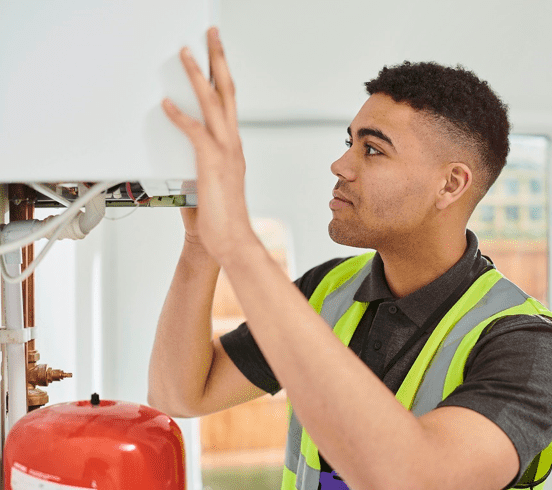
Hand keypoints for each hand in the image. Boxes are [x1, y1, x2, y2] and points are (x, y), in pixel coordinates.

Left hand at [162, 27, 254, 263]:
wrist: (230, 240)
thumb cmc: (218, 218)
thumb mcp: (206, 182)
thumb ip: (196, 161)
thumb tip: (179, 148)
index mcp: (233, 148)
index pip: (228, 103)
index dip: (222, 76)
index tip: (216, 54)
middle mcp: (233, 145)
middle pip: (227, 92)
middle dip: (218, 60)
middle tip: (212, 35)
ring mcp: (225, 152)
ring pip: (212, 104)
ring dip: (198, 75)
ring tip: (187, 53)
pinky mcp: (211, 163)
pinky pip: (195, 132)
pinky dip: (180, 116)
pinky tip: (166, 104)